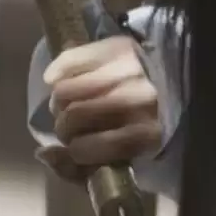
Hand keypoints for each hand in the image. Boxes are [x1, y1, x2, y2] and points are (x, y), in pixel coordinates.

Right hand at [37, 36, 161, 180]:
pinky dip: (58, 73)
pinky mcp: (118, 46)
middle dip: (64, 126)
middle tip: (72, 124)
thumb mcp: (120, 157)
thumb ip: (78, 169)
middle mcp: (140, 99)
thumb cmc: (139, 127)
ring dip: (59, 101)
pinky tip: (64, 80)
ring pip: (65, 90)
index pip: (85, 148)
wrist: (172, 83)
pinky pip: (67, 61)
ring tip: (70, 103)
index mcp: (146, 135)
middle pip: (73, 117)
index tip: (78, 146)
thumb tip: (43, 154)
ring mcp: (129, 70)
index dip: (74, 150)